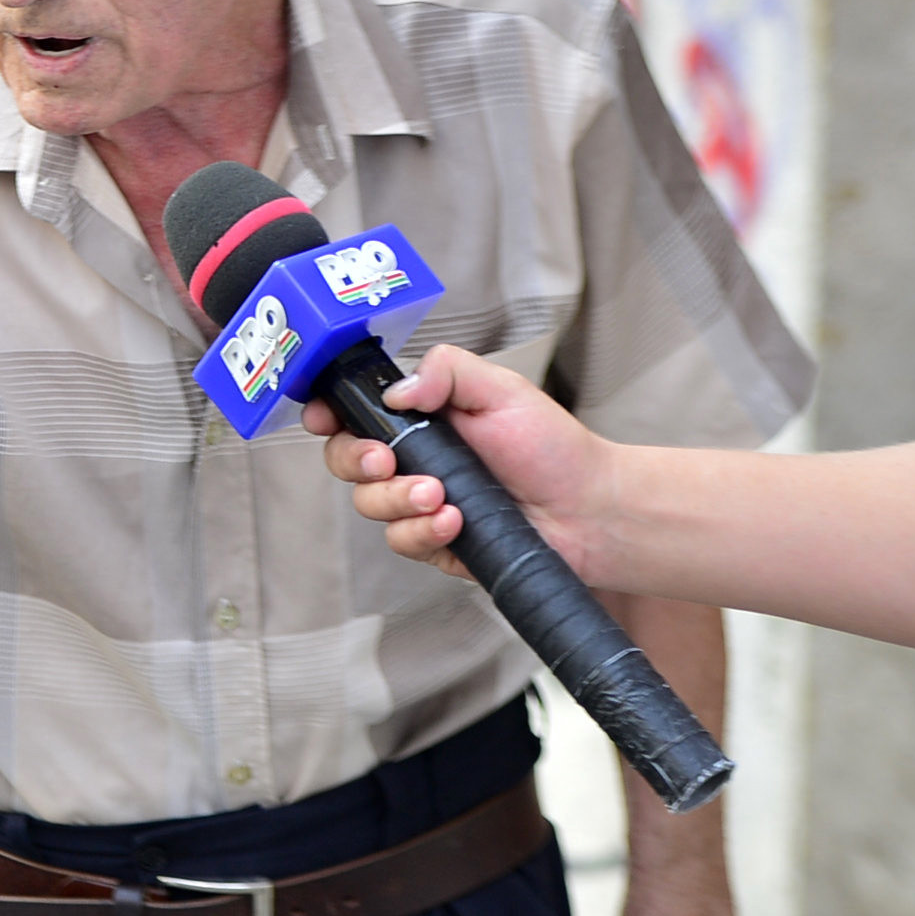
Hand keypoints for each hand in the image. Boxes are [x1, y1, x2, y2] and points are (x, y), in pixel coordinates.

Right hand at [302, 344, 623, 581]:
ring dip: (398, 500)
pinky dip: (423, 532)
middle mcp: (413, 459)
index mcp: (421, 417)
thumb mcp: (501, 390)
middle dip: (356, 460)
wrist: (590, 512)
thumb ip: (446, 371)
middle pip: (345, 460)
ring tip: (442, 496)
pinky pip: (402, 541)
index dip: (328, 412)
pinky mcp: (434, 544)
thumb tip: (394, 390)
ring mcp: (419, 504)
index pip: (355, 410)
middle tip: (386, 461)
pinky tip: (456, 522)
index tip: (324, 416)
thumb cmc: (553, 450)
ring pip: (369, 504)